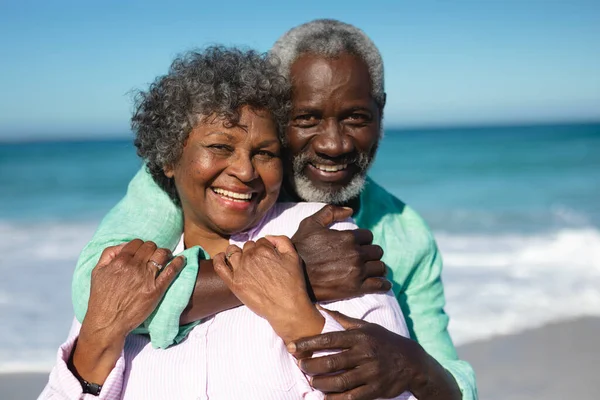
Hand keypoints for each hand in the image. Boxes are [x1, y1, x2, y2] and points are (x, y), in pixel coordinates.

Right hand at [83, 239, 185, 337]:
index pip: (137, 243)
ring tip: (166, 256)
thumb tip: (124, 245)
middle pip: (151, 247)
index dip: (141, 245)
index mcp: (120, 261)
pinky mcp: (156, 290)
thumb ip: (109, 254)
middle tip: (155, 254)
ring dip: (165, 253)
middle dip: (153, 248)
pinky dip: (178, 263)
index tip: (144, 251)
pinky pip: (171, 271)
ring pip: (162, 254)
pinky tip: (181, 260)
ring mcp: (146, 278)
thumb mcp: (97, 272)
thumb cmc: (101, 299)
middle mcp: (134, 267)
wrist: (107, 322)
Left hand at [213, 236, 323, 342]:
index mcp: (264, 249)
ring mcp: (240, 270)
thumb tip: (268, 237)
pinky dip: (218, 259)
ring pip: (232, 252)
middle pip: (247, 247)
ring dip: (236, 252)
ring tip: (241, 259)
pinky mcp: (233, 282)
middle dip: (253, 251)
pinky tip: (221, 257)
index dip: (266, 248)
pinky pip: (219, 266)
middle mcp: (250, 257)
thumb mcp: (294, 257)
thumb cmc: (292, 284)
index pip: (261, 241)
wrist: (286, 308)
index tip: (269, 257)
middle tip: (260, 263)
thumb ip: (282, 241)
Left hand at [289, 308, 460, 399]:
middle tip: (301, 367)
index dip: (309, 344)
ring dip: (322, 383)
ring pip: (340, 380)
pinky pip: (352, 396)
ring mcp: (370, 372)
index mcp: (360, 337)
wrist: (411, 361)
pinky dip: (337, 399)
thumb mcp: (366, 326)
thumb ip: (342, 320)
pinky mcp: (375, 389)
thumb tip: (319, 308)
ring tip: (312, 382)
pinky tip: (326, 398)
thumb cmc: (384, 341)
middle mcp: (365, 353)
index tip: (294, 347)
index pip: (330, 338)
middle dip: (312, 365)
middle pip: (332, 361)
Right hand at [291, 205, 389, 301]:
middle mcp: (356, 254)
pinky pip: (380, 285)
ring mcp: (357, 272)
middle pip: (376, 251)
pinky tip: (383, 284)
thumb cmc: (301, 248)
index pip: (368, 236)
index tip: (357, 245)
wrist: (294, 276)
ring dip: (376, 267)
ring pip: (380, 267)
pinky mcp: (356, 288)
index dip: (363, 240)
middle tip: (363, 258)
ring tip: (371, 270)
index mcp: (348, 237)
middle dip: (370, 253)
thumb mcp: (310, 224)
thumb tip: (350, 210)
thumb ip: (330, 212)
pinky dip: (383, 284)